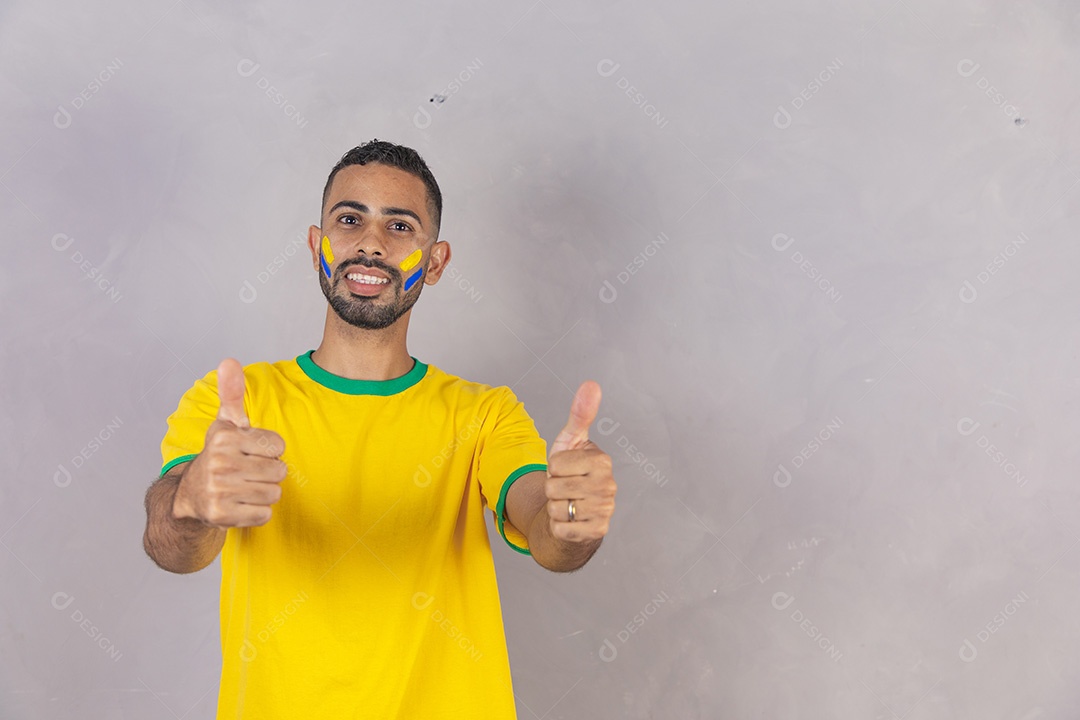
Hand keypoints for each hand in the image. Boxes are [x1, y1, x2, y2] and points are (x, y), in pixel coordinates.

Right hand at [172, 358, 286, 527]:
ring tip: (245, 487)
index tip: (252, 452)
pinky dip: (257, 512)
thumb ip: (232, 393)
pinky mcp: (221, 515)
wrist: (190, 495)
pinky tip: (240, 504)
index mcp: (224, 437)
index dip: (270, 451)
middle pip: (279, 471)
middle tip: (249, 473)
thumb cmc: (219, 455)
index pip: (278, 446)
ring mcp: (219, 490)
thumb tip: (229, 361)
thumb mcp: (225, 423)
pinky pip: (264, 515)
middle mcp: (219, 462)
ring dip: (264, 493)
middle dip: (270, 474)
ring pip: (273, 493)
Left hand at [545, 380, 615, 542]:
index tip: (565, 469)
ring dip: (555, 507)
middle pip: (553, 487)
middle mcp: (608, 487)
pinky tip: (570, 520)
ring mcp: (604, 511)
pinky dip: (558, 526)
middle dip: (552, 489)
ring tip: (567, 502)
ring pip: (556, 509)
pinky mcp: (596, 533)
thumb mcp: (570, 441)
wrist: (575, 507)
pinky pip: (560, 529)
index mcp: (602, 462)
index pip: (555, 464)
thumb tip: (591, 384)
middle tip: (564, 487)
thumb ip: (580, 414)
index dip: (553, 468)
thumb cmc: (571, 471)